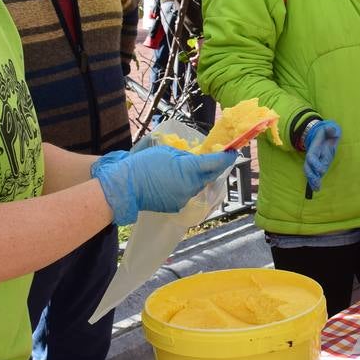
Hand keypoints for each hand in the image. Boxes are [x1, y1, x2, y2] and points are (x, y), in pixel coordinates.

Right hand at [93, 146, 236, 225]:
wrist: (126, 187)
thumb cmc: (144, 165)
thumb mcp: (167, 152)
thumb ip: (185, 157)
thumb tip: (196, 161)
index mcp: (190, 170)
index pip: (215, 163)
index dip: (226, 158)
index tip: (233, 153)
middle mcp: (192, 187)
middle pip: (208, 176)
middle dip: (208, 168)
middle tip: (206, 159)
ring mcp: (185, 199)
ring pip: (197, 186)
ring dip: (195, 178)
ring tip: (179, 171)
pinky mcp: (177, 207)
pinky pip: (187, 194)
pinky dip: (184, 188)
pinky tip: (171, 183)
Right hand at [303, 119, 340, 191]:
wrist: (323, 135)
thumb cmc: (328, 132)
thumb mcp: (331, 128)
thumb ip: (331, 129)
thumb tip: (330, 130)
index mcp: (315, 148)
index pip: (312, 157)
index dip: (315, 164)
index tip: (321, 171)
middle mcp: (313, 156)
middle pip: (308, 167)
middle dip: (311, 176)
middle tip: (316, 183)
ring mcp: (315, 162)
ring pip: (310, 173)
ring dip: (312, 181)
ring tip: (316, 188)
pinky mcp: (318, 165)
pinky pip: (314, 174)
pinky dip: (314, 182)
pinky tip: (316, 189)